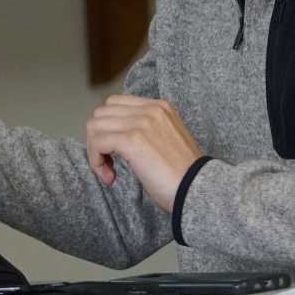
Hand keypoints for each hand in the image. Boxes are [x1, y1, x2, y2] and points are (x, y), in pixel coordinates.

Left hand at [84, 95, 203, 212]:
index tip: (116, 153)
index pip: (116, 104)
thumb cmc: (184, 176)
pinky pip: (97, 142)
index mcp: (160, 107)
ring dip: (96, 152)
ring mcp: (140, 122)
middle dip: (99, 139)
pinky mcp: (132, 139)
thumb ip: (145, 131)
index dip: (109, 128)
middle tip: (110, 164)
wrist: (199, 190)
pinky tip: (110, 177)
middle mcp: (150, 109)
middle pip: (101, 113)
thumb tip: (114, 138)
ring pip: (95, 126)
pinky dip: (96, 161)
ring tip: (110, 172)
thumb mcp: (166, 141)